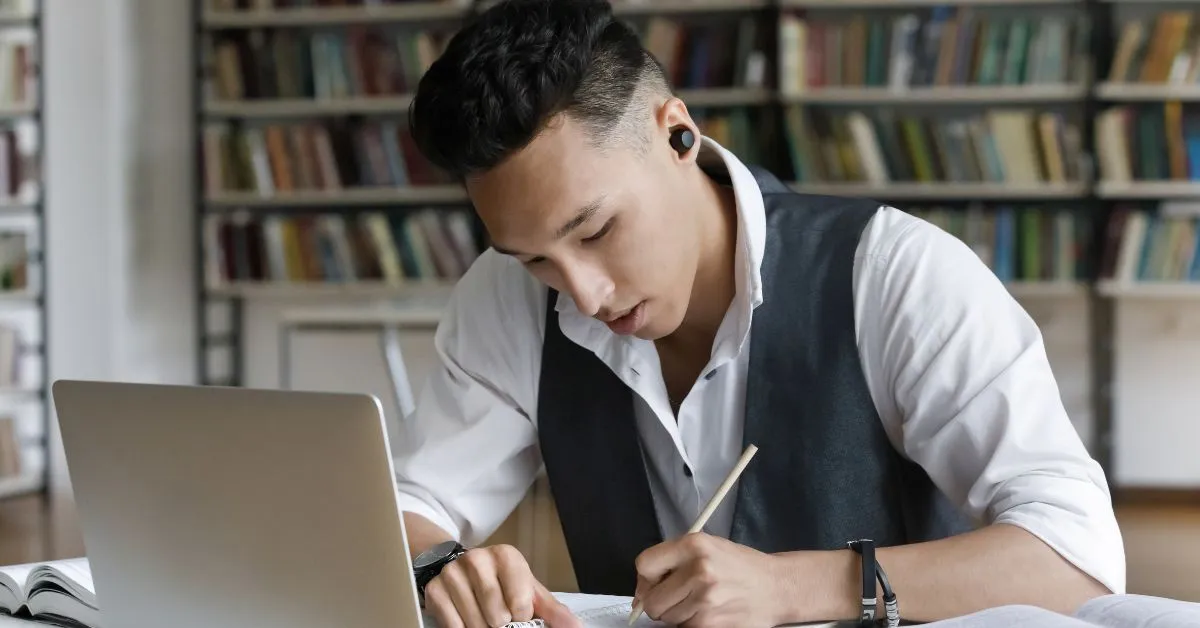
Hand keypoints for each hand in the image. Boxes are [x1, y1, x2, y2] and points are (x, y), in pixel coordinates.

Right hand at [424, 544, 581, 627]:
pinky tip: (468, 620)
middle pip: (497, 615)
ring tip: (485, 619)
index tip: (517, 613)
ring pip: (475, 623)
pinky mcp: (435, 590)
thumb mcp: (528, 590)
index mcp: (507, 557)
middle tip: (498, 618)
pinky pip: (453, 626)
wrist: (461, 567)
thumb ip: (552, 610)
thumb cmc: (502, 582)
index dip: (521, 617)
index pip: (521, 603)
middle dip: (500, 624)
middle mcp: (478, 560)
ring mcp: (453, 574)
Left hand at [632, 533, 788, 627]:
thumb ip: (674, 559)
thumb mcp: (707, 546)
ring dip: (678, 613)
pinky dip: (691, 623)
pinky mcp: (710, 623)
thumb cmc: (741, 566)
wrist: (776, 587)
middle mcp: (699, 570)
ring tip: (700, 601)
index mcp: (694, 544)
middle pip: (652, 600)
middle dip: (659, 601)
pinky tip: (709, 611)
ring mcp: (705, 599)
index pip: (644, 564)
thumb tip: (643, 588)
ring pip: (667, 618)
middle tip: (678, 595)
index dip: (646, 578)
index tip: (654, 583)